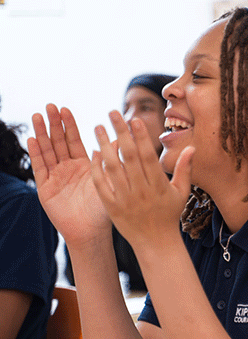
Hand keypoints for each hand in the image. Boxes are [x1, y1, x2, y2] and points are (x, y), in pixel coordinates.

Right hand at [28, 105, 110, 245]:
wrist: (92, 232)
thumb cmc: (104, 210)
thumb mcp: (109, 181)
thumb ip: (113, 160)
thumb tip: (123, 138)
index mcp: (84, 166)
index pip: (74, 140)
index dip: (69, 125)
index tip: (65, 109)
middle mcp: (68, 169)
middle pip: (58, 142)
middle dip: (53, 124)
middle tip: (50, 106)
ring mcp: (55, 177)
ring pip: (47, 151)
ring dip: (42, 134)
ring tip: (37, 116)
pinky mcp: (45, 188)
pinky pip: (39, 168)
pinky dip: (36, 154)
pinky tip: (32, 140)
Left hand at [90, 111, 192, 253]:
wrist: (156, 243)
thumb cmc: (169, 215)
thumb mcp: (181, 192)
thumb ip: (185, 169)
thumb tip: (192, 148)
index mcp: (159, 186)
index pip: (148, 156)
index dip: (141, 137)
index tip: (135, 119)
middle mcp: (142, 191)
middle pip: (129, 157)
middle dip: (120, 133)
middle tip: (112, 113)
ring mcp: (126, 200)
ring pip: (113, 169)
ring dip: (104, 146)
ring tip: (98, 127)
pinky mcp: (112, 207)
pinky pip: (102, 185)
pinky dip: (97, 169)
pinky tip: (94, 153)